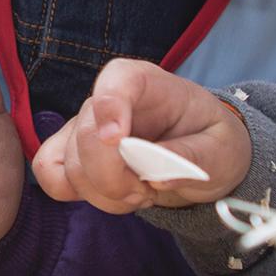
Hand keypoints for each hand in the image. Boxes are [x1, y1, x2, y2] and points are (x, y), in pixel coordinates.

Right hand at [33, 59, 250, 213]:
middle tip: (148, 189)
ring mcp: (85, 127)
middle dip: (114, 176)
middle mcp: (108, 100)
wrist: (200, 157)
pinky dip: (82, 195)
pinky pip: (53, 177)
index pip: (117, 80)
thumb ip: (194, 157)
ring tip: (142, 192)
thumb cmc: (210, 142)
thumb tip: (158, 176)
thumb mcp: (222, 149)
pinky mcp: (72, 155)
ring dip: (107, 193)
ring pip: (71, 166)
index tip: (117, 139)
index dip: (110, 106)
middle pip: (87, 134)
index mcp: (147, 83)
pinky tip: (116, 196)